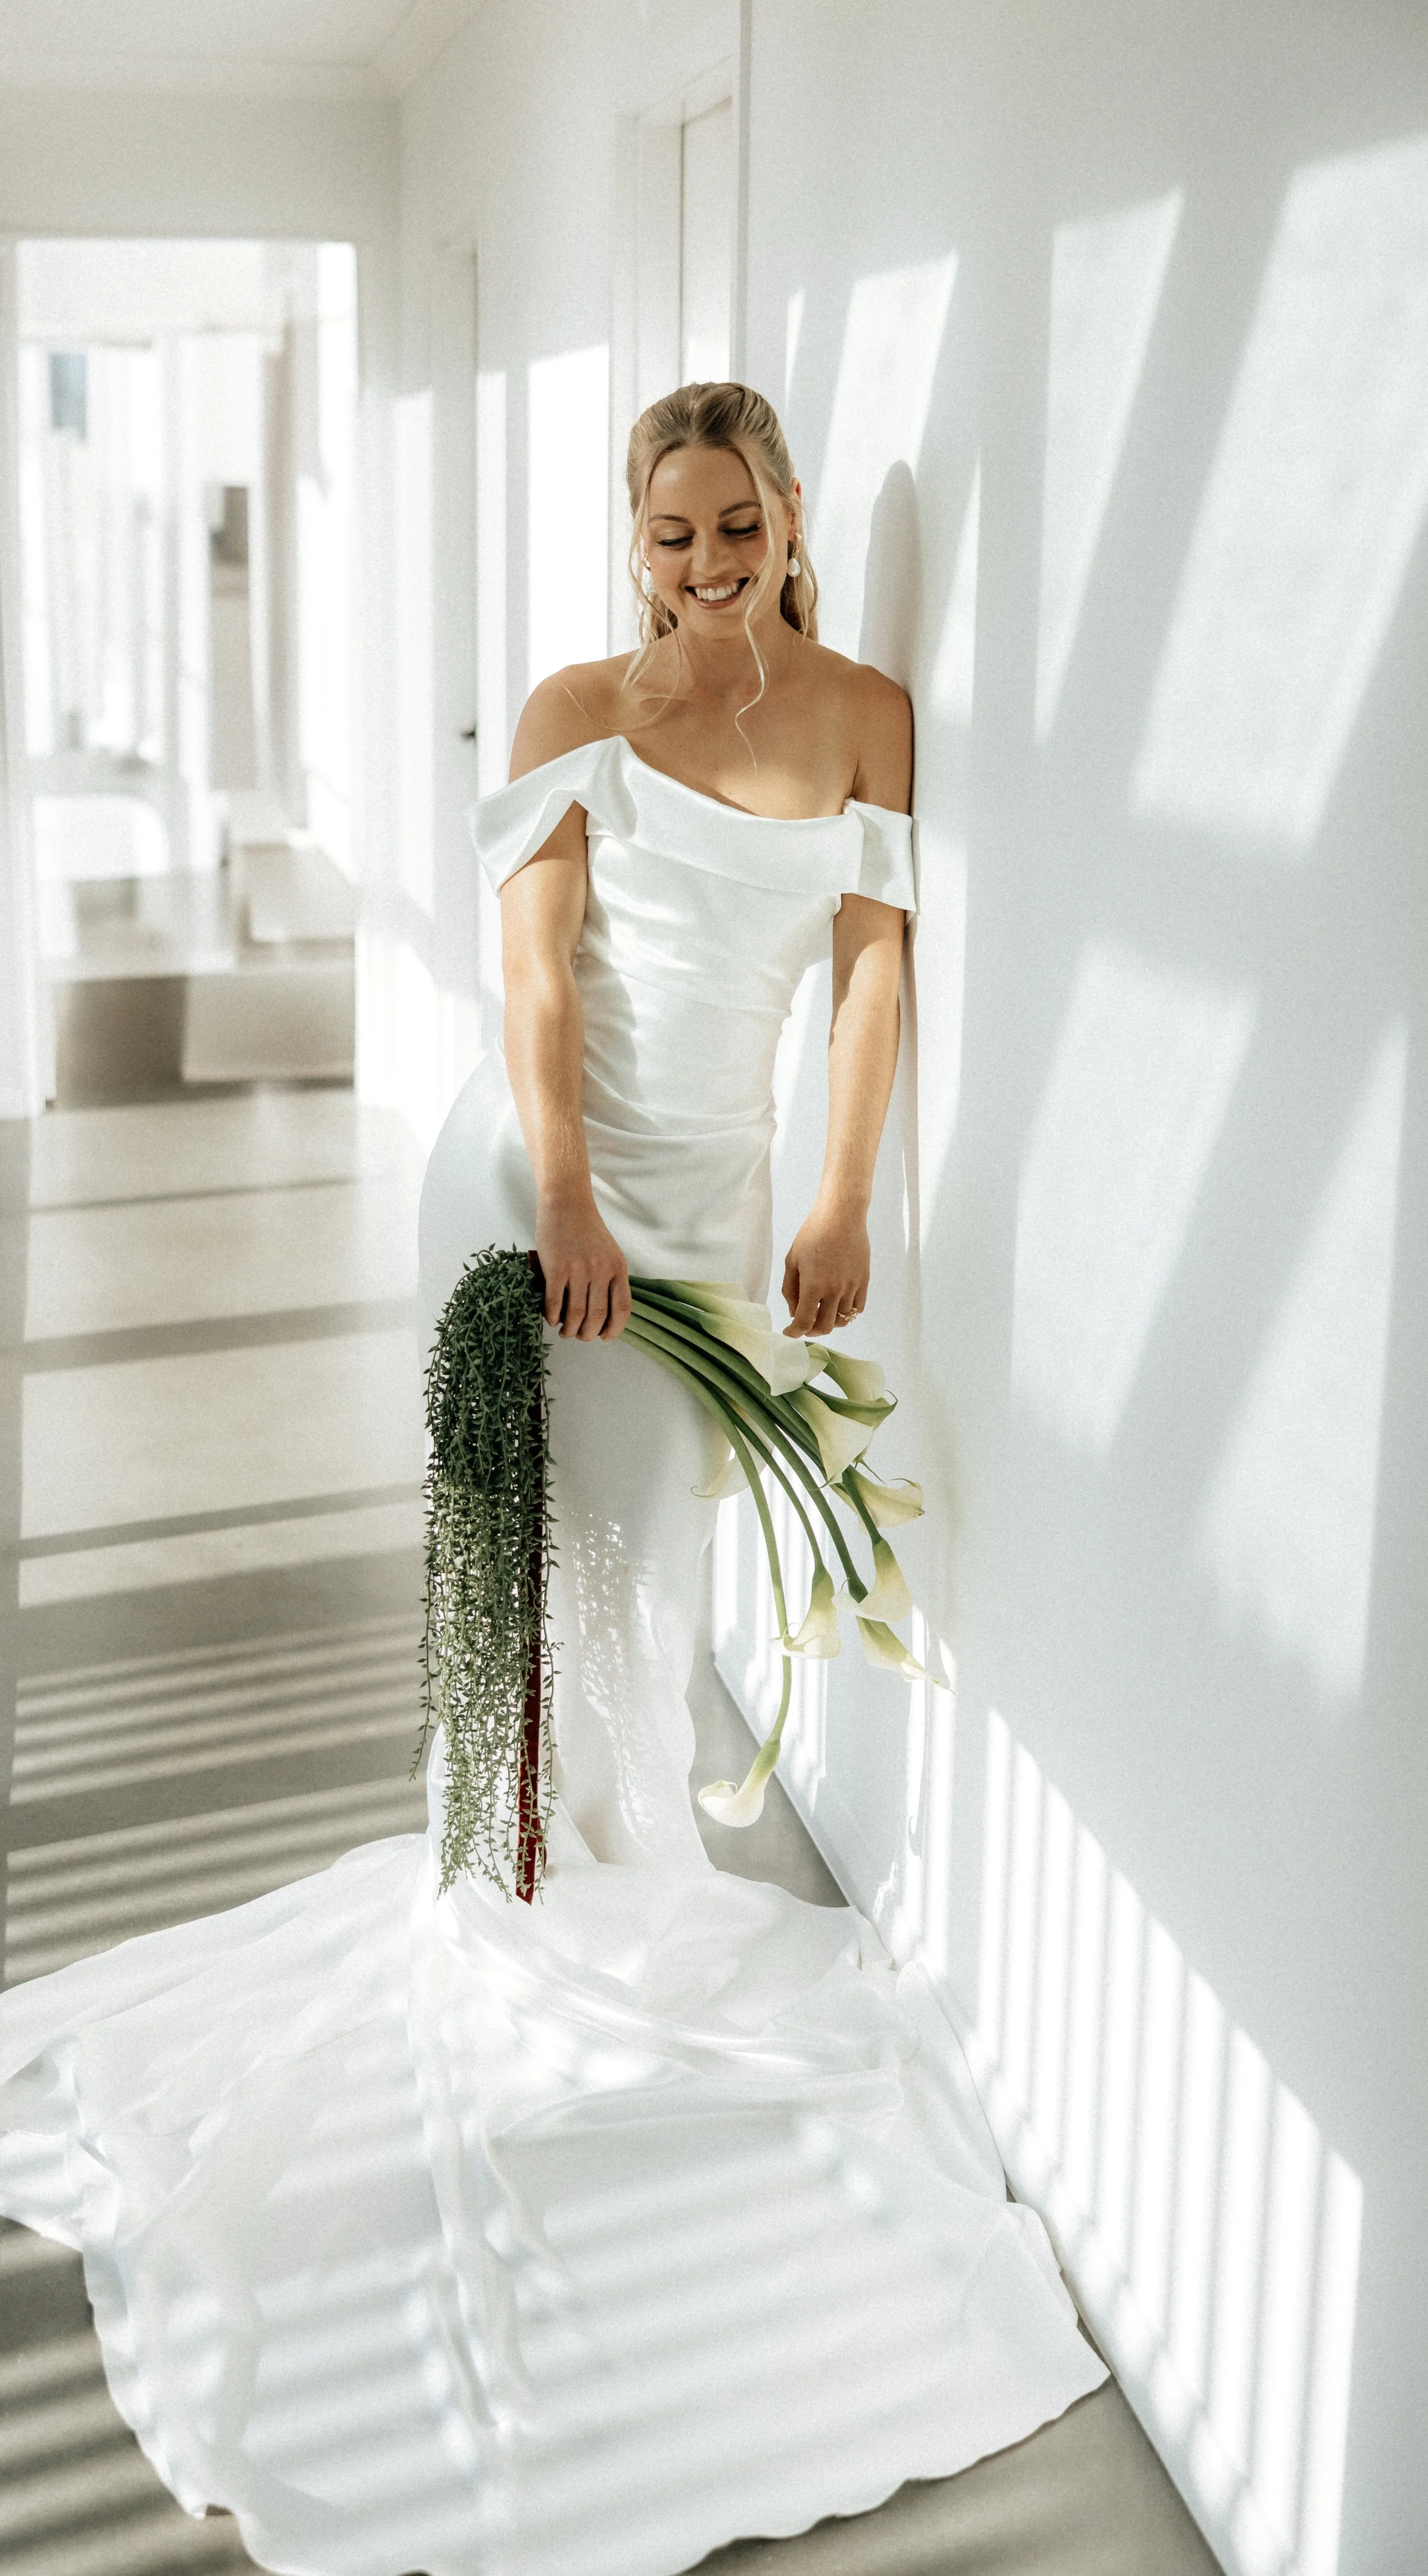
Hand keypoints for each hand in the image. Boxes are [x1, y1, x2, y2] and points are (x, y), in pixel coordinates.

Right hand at [536, 1192, 631, 1339]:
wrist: (566, 1202)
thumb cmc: (585, 1229)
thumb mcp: (609, 1253)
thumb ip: (609, 1279)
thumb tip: (602, 1314)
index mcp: (618, 1268)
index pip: (622, 1309)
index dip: (614, 1329)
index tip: (604, 1337)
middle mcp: (601, 1270)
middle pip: (597, 1317)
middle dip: (588, 1335)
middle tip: (579, 1336)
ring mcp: (578, 1269)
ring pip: (576, 1315)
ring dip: (569, 1330)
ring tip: (564, 1331)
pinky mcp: (555, 1268)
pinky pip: (554, 1303)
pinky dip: (552, 1316)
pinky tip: (550, 1318)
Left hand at [781, 1204, 869, 1337]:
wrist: (841, 1216)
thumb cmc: (812, 1233)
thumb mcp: (792, 1260)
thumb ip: (791, 1289)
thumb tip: (794, 1311)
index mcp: (813, 1286)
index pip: (804, 1322)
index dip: (795, 1332)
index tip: (789, 1331)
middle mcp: (835, 1290)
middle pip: (825, 1327)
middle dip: (811, 1331)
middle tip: (805, 1324)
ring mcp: (852, 1286)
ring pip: (843, 1320)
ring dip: (829, 1322)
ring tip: (822, 1313)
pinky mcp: (863, 1280)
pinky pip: (858, 1308)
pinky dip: (847, 1313)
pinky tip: (838, 1306)